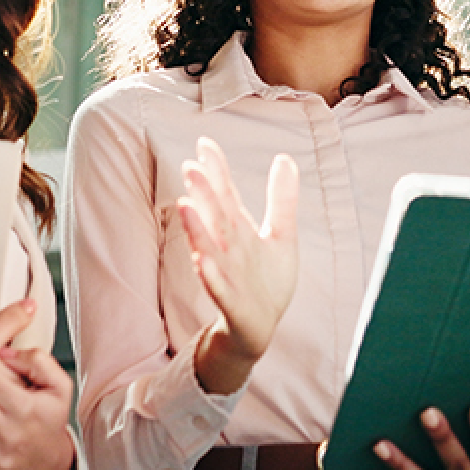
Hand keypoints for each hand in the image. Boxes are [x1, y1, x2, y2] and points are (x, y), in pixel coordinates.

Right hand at [181, 136, 298, 394]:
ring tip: (184, 207)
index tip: (205, 143)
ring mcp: (226, 274)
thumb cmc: (266, 279)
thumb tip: (284, 158)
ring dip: (196, 230)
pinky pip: (217, 288)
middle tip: (189, 167)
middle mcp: (228, 248)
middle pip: (214, 217)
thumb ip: (281, 199)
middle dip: (202, 194)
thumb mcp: (282, 235)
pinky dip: (209, 275)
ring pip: (209, 249)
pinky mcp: (231, 301)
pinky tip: (200, 261)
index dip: (216, 170)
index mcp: (238, 230)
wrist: (259, 326)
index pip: (225, 195)